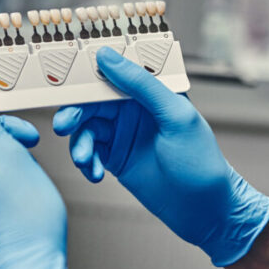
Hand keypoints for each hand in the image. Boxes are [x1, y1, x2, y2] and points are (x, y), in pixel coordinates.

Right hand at [53, 47, 268, 265]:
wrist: (204, 212)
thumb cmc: (201, 162)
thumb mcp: (175, 116)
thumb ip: (142, 85)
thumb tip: (109, 57)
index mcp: (150, 91)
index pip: (113, 72)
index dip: (87, 73)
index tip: (64, 79)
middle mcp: (133, 109)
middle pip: (90, 102)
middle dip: (73, 114)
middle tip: (63, 126)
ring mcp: (122, 134)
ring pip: (85, 129)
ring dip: (80, 144)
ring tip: (85, 160)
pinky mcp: (114, 157)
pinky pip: (88, 152)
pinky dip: (86, 162)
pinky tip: (94, 174)